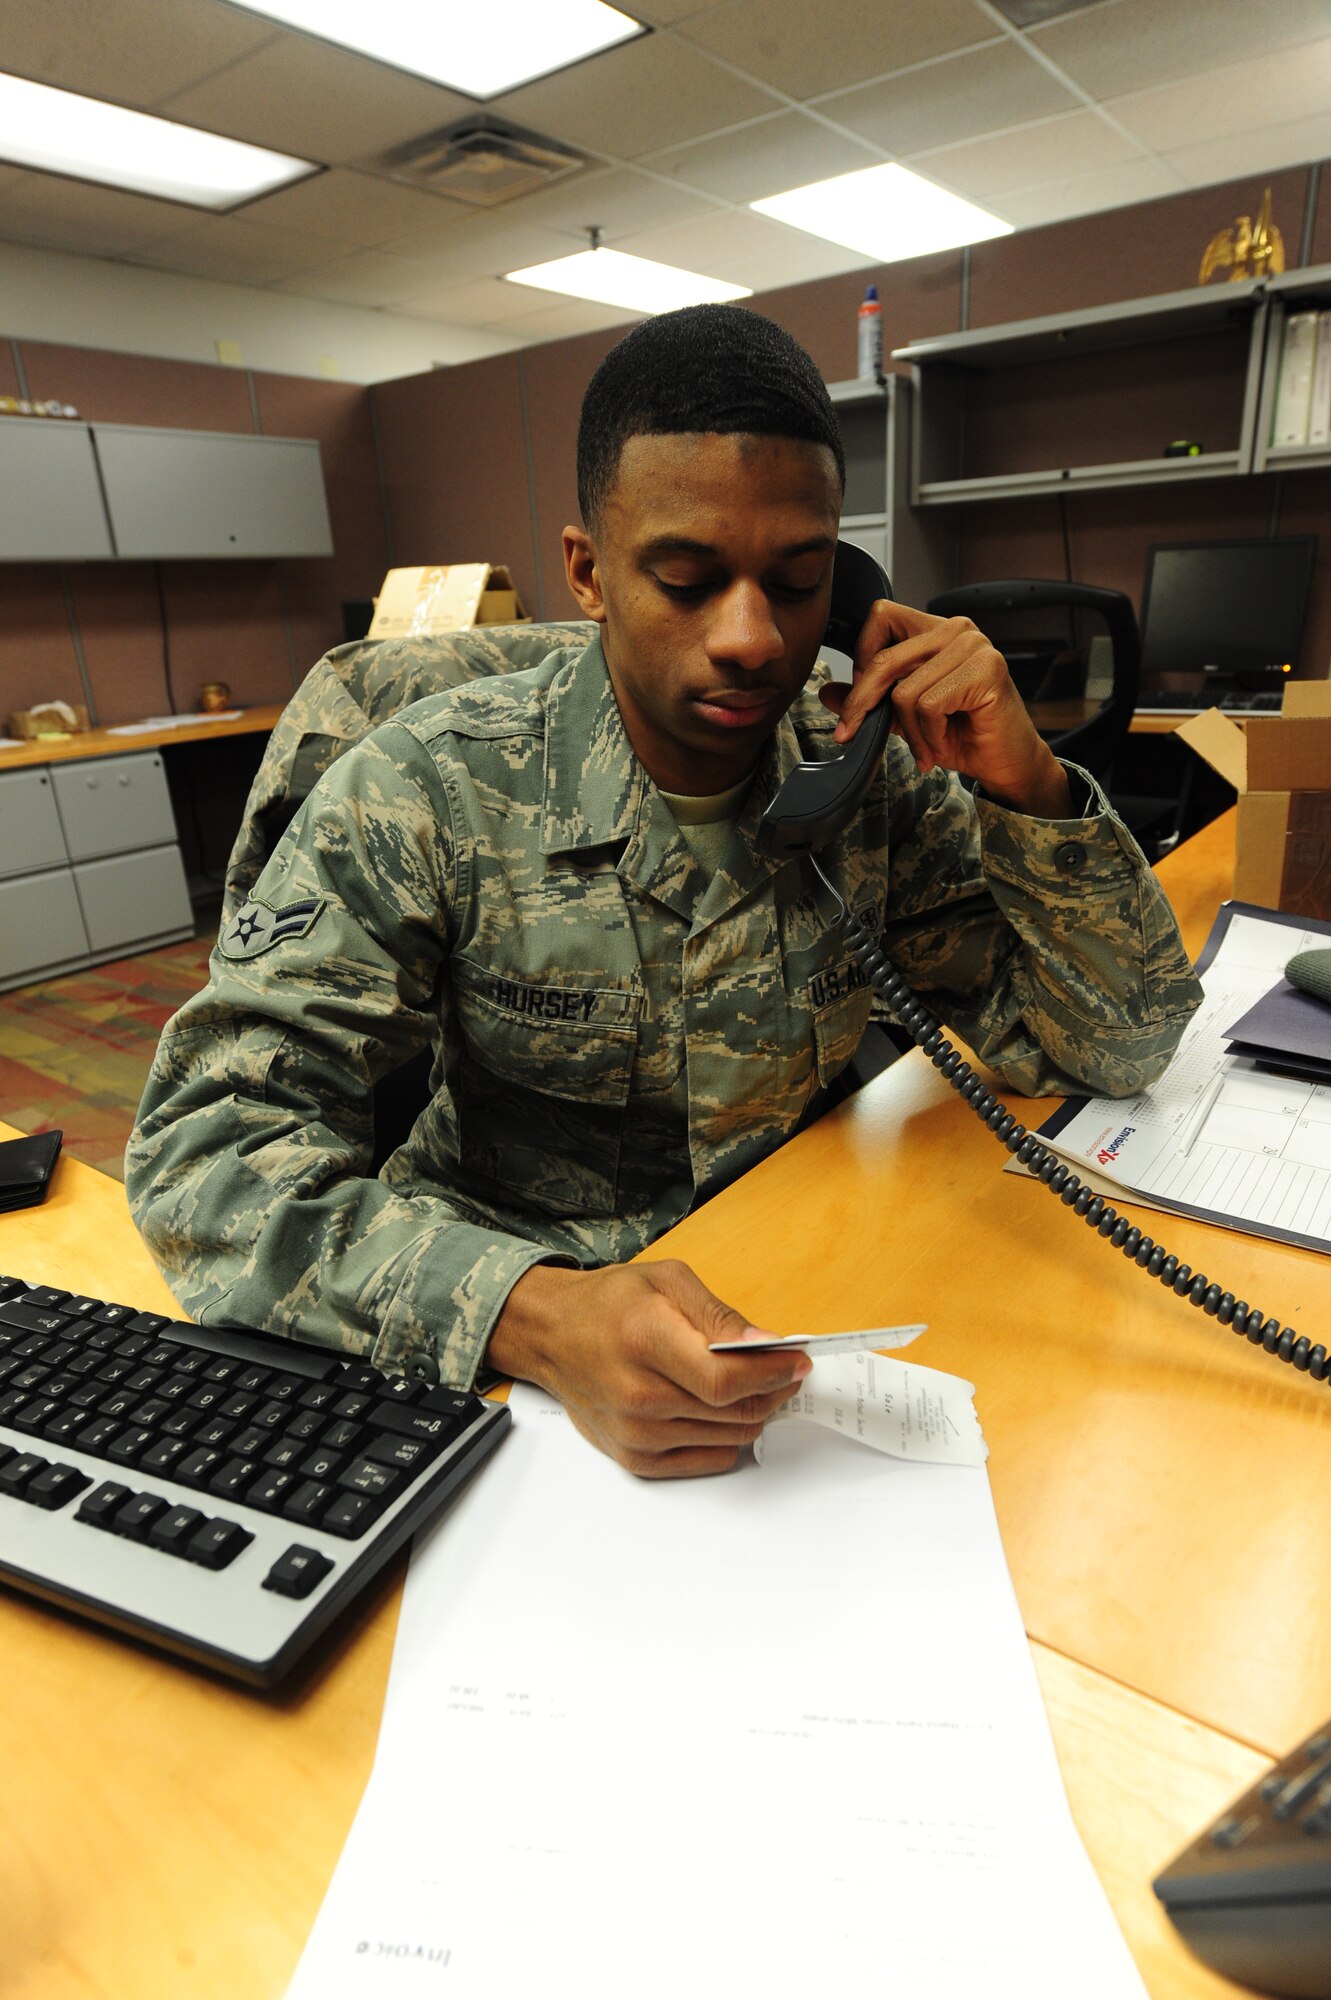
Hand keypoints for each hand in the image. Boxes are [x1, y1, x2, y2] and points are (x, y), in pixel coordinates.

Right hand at [486, 1260, 811, 1477]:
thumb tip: (767, 1346)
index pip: (726, 1379)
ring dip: (754, 1412)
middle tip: (785, 1370)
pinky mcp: (635, 1458)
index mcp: (645, 1341)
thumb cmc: (610, 1304)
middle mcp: (638, 1395)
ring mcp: (636, 1433)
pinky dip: (729, 1436)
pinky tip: (723, 1409)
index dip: (773, 1374)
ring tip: (754, 1384)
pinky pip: (709, 1458)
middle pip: (734, 1411)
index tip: (798, 1361)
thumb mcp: (668, 1282)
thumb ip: (720, 1316)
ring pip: (729, 1437)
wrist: (553, 1336)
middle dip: (773, 1390)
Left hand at [819, 599, 1071, 817]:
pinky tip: (941, 745)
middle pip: (885, 657)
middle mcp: (956, 629)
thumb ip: (871, 699)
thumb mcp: (905, 717)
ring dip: (909, 732)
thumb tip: (828, 691)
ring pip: (905, 690)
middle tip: (852, 733)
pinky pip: (929, 705)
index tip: (859, 696)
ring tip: (924, 748)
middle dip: (863, 703)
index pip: (882, 616)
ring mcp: (974, 646)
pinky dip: (928, 735)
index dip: (862, 655)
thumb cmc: (963, 736)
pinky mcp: (985, 669)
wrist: (1004, 764)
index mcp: (936, 630)